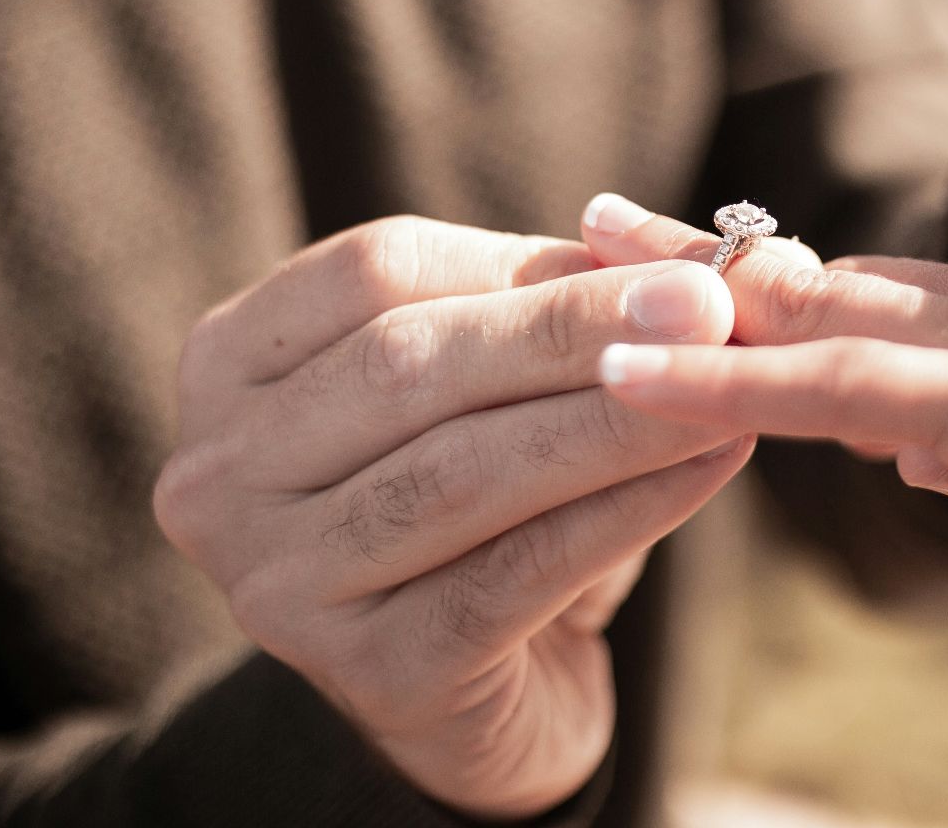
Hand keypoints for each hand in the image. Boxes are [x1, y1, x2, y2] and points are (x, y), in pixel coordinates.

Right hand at [153, 217, 752, 817]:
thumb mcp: (498, 386)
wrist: (489, 687)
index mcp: (231, 363)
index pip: (375, 273)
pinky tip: (708, 469)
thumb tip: (681, 260)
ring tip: (724, 389)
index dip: (525, 261)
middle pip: (408, 367)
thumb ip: (551, 310)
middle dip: (573, 331)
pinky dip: (623, 513)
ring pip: (461, 473)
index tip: (663, 261)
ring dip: (613, 422)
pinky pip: (514, 574)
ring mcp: (279, 582)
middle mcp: (222, 473)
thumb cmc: (490, 503)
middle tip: (710, 309)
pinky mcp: (368, 674)